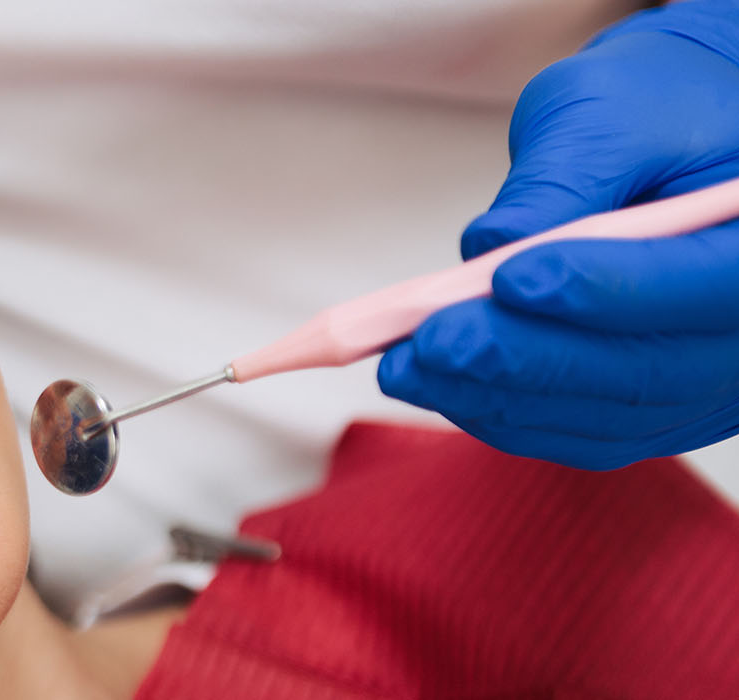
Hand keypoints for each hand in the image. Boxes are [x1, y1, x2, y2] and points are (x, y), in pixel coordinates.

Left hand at [380, 0, 738, 469]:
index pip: (708, 285)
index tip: (509, 279)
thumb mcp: (608, 115)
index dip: (611, 291)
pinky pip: (582, 432)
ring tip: (406, 363)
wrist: (670, 144)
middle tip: (429, 342)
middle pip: (649, 370)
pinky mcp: (657, 409)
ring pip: (607, 413)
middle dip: (526, 360)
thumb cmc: (651, 111)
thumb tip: (495, 247)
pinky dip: (503, 412)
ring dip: (497, 396)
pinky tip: (436, 381)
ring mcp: (710, 381)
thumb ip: (563, 181)